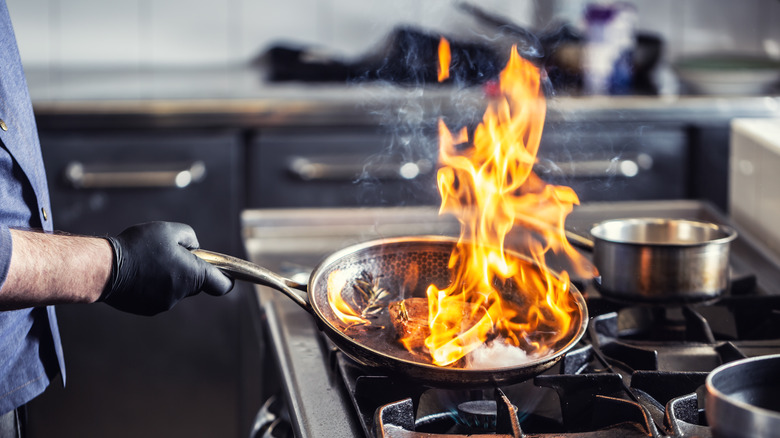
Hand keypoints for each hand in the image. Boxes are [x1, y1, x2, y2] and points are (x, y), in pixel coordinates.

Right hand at [100, 222, 233, 315]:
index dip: (226, 279)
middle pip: (195, 284)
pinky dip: (153, 285)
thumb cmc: (139, 246)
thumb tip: (194, 249)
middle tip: (170, 254)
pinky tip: (138, 272)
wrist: (104, 268)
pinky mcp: (147, 309)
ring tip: (148, 261)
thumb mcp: (170, 230)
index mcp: (193, 275)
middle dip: (188, 271)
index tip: (228, 275)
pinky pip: (157, 295)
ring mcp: (164, 304)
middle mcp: (181, 293)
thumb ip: (190, 238)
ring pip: (175, 288)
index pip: (221, 285)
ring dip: (169, 277)